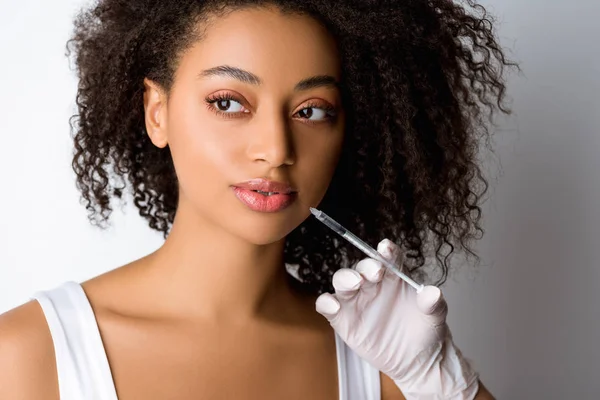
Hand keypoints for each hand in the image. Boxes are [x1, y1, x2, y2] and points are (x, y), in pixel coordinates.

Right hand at [315, 239, 479, 398]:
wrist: (416, 361)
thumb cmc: (425, 331)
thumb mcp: (435, 317)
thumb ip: (433, 304)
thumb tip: (431, 292)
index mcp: (394, 277)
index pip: (389, 258)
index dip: (387, 251)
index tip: (387, 248)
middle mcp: (373, 284)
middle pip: (363, 267)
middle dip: (366, 266)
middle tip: (374, 272)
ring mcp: (356, 301)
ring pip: (342, 281)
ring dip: (345, 278)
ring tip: (354, 283)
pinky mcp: (343, 318)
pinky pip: (328, 305)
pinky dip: (326, 302)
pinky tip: (333, 305)